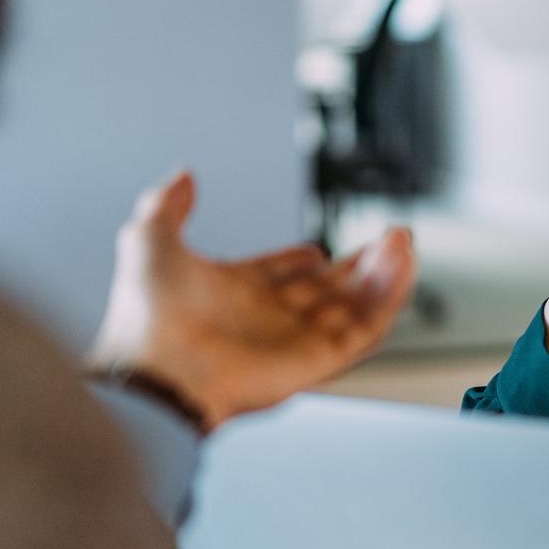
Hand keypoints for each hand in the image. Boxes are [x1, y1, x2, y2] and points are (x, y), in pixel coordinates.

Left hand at [88, 170, 417, 430]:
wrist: (156, 372)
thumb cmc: (146, 317)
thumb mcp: (149, 240)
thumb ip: (167, 206)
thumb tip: (182, 176)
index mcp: (232, 295)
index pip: (278, 277)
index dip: (297, 262)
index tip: (315, 250)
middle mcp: (267, 320)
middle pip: (324, 292)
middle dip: (355, 266)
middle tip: (385, 241)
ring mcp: (294, 341)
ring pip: (351, 307)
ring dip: (381, 274)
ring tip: (402, 242)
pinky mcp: (317, 360)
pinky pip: (364, 329)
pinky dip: (388, 298)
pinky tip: (401, 266)